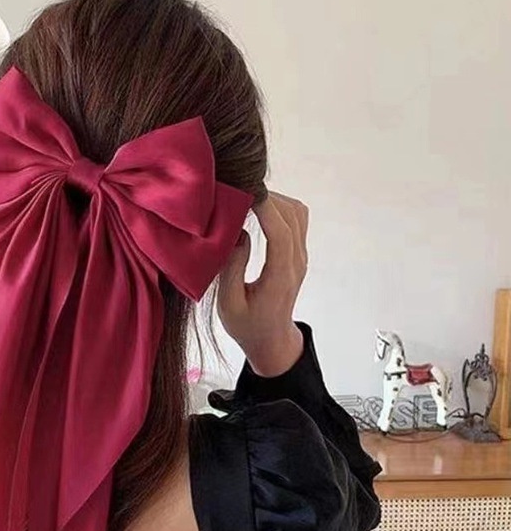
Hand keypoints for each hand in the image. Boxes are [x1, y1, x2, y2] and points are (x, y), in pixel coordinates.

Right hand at [218, 191, 307, 376]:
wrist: (271, 340)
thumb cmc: (247, 326)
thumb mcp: (229, 304)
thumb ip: (232, 269)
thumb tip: (238, 233)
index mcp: (280, 277)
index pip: (281, 234)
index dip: (266, 208)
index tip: (246, 191)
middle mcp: (296, 263)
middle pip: (292, 217)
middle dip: (267, 198)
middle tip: (238, 192)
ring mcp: (300, 257)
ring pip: (298, 214)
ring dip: (275, 200)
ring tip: (246, 199)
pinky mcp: (298, 254)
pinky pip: (296, 220)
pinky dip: (278, 207)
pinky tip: (257, 210)